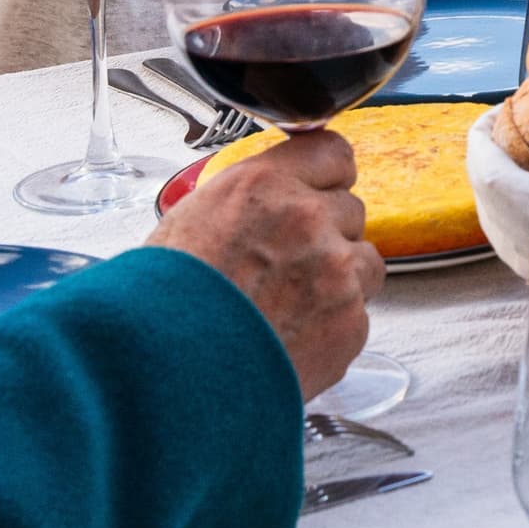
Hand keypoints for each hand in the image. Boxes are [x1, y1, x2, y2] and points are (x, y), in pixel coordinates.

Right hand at [151, 124, 383, 395]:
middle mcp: (306, 219)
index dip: (325, 179)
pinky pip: (360, 315)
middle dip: (327, 235)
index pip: (333, 153)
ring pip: (366, 262)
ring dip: (340, 280)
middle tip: (288, 268)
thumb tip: (268, 199)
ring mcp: (335, 271)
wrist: (166, 374)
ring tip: (291, 308)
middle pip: (350, 211)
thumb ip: (247, 201)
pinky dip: (334, 328)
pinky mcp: (350, 323)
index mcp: (263, 185)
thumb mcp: (190, 221)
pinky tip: (291, 339)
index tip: (319, 193)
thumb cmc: (162, 305)